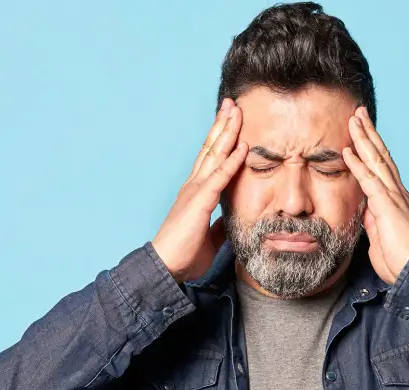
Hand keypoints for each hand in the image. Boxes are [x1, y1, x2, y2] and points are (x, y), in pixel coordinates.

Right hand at [152, 98, 247, 282]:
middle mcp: (194, 185)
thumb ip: (221, 222)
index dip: (221, 139)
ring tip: (236, 111)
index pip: (211, 159)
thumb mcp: (211, 235)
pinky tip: (243, 145)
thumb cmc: (185, 254)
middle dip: (223, 124)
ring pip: (215, 154)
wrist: (166, 267)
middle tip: (232, 103)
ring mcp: (195, 191)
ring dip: (227, 132)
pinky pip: (220, 177)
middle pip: (211, 148)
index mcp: (196, 192)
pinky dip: (232, 160)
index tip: (231, 121)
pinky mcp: (199, 202)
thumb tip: (233, 217)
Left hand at [342, 107, 408, 284]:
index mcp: (395, 198)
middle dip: (369, 133)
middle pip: (381, 155)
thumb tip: (366, 210)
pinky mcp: (387, 206)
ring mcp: (393, 197)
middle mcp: (397, 192)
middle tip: (359, 112)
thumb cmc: (399, 259)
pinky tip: (348, 150)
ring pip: (376, 160)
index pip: (382, 166)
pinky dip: (358, 164)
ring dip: (363, 139)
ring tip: (354, 119)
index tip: (361, 131)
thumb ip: (374, 219)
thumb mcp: (380, 235)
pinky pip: (369, 180)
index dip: (371, 147)